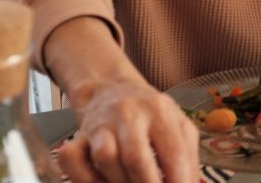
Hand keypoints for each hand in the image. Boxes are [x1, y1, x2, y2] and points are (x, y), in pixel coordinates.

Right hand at [46, 17, 198, 182]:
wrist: (110, 88)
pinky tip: (101, 182)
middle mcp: (129, 114)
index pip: (174, 153)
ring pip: (105, 158)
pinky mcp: (77, 136)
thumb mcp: (177, 123)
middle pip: (136, 157)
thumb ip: (188, 154)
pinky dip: (85, 178)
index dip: (178, 181)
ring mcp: (101, 124)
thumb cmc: (149, 113)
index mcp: (161, 111)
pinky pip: (72, 160)